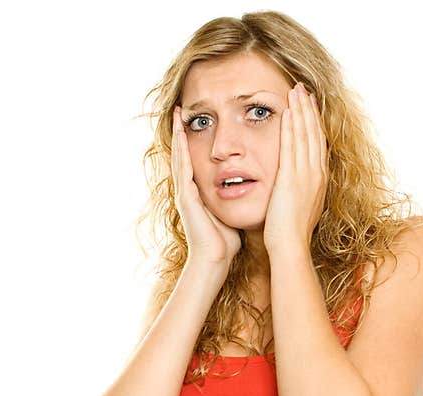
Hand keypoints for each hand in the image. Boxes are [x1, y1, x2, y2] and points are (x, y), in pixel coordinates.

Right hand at [172, 106, 241, 264]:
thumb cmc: (224, 240)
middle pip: (183, 153)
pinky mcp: (186, 197)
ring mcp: (184, 192)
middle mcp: (188, 189)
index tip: (197, 120)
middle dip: (181, 131)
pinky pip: (183, 168)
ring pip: (179, 157)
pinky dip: (181, 151)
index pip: (195, 158)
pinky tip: (181, 136)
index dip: (194, 139)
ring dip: (177, 135)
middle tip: (180, 109)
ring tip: (178, 115)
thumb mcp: (230, 210)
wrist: (214, 259)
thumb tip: (245, 185)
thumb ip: (233, 196)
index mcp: (199, 191)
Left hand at [263, 82, 329, 252]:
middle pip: (314, 134)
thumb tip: (297, 188)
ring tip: (296, 91)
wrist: (290, 246)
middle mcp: (317, 173)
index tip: (309, 107)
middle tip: (303, 90)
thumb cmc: (290, 233)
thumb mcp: (299, 208)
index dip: (314, 123)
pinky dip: (292, 127)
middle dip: (309, 110)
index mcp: (319, 180)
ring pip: (306, 135)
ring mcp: (307, 174)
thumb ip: (299, 193)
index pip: (317, 144)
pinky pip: (293, 146)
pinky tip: (289, 111)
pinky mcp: (293, 177)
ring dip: (301, 111)